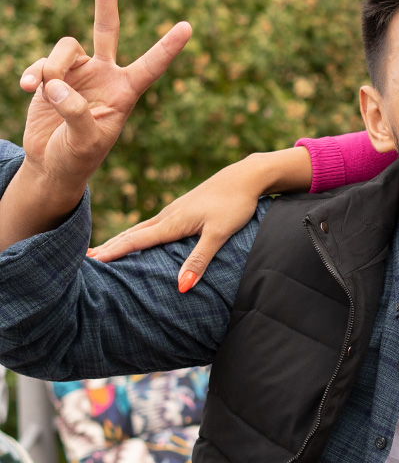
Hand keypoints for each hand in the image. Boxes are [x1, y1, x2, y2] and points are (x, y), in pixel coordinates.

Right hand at [12, 0, 189, 216]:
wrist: (53, 163)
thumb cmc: (79, 156)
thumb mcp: (85, 141)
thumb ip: (75, 111)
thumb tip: (55, 84)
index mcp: (127, 90)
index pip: (151, 65)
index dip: (168, 47)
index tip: (188, 27)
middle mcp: (105, 73)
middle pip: (108, 27)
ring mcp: (79, 72)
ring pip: (66, 48)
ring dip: (52, 66)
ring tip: (44, 89)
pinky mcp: (53, 76)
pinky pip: (42, 63)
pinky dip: (33, 73)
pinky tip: (26, 88)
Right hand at [89, 146, 312, 290]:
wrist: (248, 176)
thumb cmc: (235, 204)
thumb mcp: (220, 233)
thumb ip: (200, 259)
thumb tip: (181, 286)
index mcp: (174, 222)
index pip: (137, 240)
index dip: (114, 252)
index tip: (91, 262)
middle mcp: (170, 214)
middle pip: (134, 233)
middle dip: (111, 246)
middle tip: (85, 259)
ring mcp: (177, 209)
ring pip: (143, 227)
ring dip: (123, 238)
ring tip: (104, 249)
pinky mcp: (186, 206)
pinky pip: (155, 223)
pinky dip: (139, 232)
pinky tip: (141, 236)